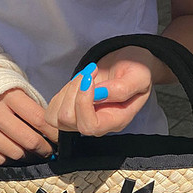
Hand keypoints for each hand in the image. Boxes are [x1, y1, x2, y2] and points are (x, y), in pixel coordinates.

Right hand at [0, 88, 58, 164]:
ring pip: (16, 153)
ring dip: (27, 155)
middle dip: (44, 149)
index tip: (61, 139)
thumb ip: (28, 102)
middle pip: (30, 140)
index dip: (54, 132)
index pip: (39, 120)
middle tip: (49, 151)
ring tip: (30, 153)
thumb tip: (49, 124)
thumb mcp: (8, 86)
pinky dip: (6, 157)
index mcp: (8, 95)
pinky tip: (9, 152)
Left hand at [45, 46, 167, 136]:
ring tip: (85, 76)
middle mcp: (97, 124)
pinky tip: (78, 82)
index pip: (89, 126)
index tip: (90, 79)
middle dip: (74, 91)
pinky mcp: (70, 111)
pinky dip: (62, 92)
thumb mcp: (139, 76)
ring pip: (56, 117)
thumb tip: (99, 94)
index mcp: (115, 120)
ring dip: (67, 91)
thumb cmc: (137, 71)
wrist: (130, 66)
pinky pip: (53, 109)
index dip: (83, 103)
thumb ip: (123, 88)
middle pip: (68, 121)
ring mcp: (81, 120)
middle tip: (90, 72)